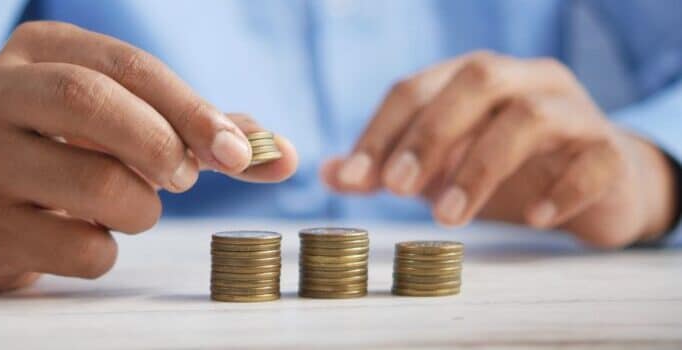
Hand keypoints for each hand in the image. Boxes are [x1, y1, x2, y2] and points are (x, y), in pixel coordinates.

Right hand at [0, 21, 296, 291]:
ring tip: (131, 206)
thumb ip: (202, 132)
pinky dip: (107, 250)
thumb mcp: (125, 122)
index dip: (192, 109)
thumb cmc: (68, 153)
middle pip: (92, 102)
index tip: (239, 152)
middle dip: (161, 145)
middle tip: (185, 177)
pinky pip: (79, 248)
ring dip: (141, 208)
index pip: (128, 66)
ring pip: (95, 184)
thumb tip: (284, 154)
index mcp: (40, 50)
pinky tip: (86, 235)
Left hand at [323, 51, 676, 247]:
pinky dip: (561, 189)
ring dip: (481, 167)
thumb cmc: (510, 169)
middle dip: (429, 134)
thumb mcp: (442, 167)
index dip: (381, 131)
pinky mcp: (610, 151)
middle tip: (397, 189)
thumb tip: (329, 174)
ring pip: (530, 117)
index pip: (417, 87)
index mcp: (475, 78)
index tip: (353, 178)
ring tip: (449, 218)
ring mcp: (573, 111)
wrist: (598, 184)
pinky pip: (592, 161)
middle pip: (475, 81)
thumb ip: (389, 167)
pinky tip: (533, 218)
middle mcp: (525, 81)